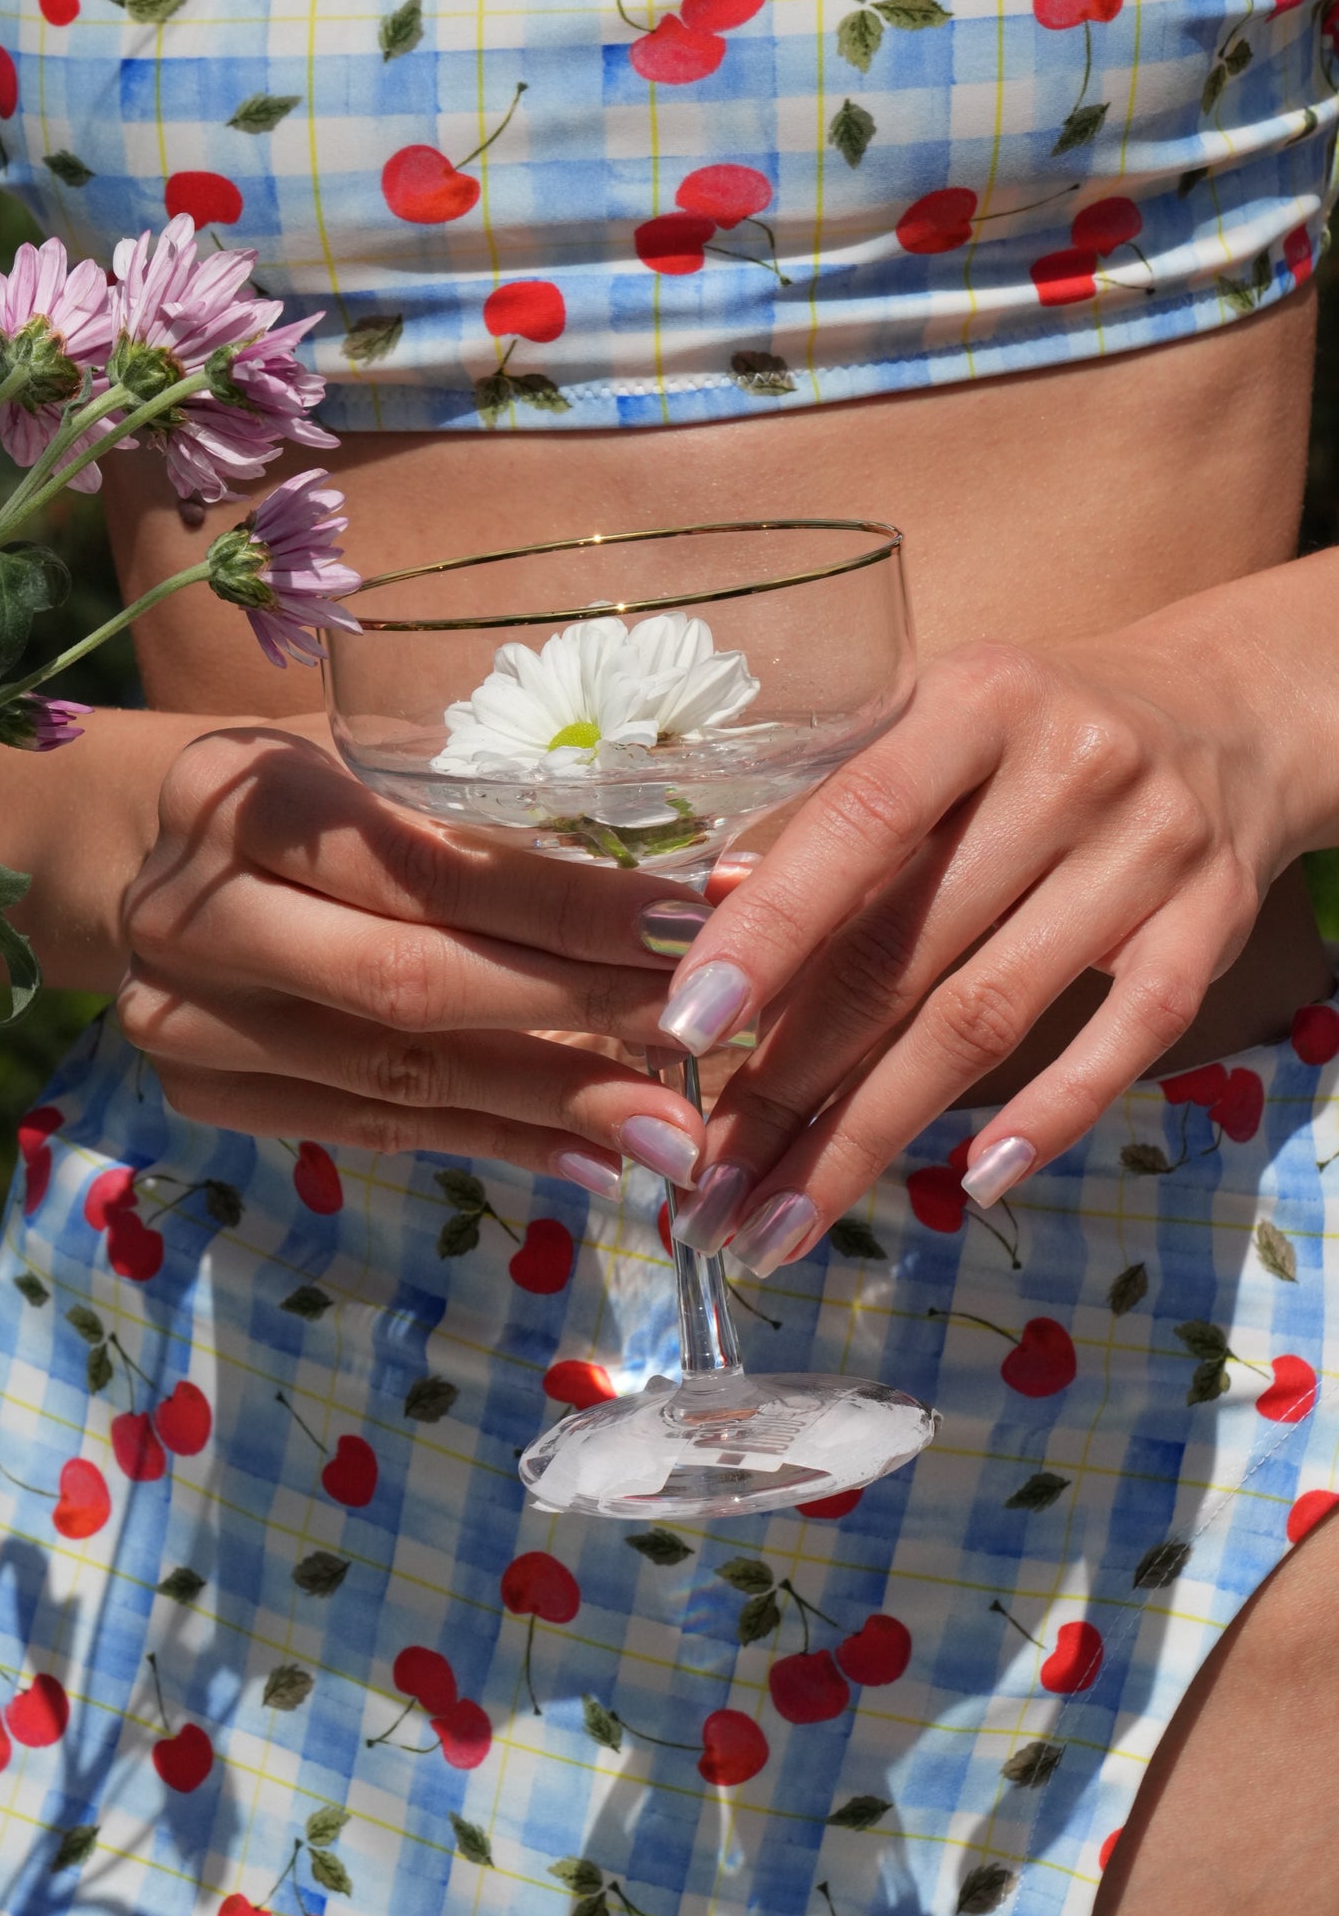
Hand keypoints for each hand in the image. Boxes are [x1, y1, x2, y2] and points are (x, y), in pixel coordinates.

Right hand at [117, 727, 707, 1186]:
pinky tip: (588, 1156)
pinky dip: (493, 1142)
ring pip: (397, 1075)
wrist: (138, 852)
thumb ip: (487, 819)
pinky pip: (372, 1129)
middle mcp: (197, 916)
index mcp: (242, 801)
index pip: (425, 868)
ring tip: (669, 1127)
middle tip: (702, 1035)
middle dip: (573, 1010)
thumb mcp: (369, 760)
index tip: (691, 924)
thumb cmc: (301, 788)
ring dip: (550, 1102)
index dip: (564, 902)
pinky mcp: (202, 1095)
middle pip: (410, 983)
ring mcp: (188, 1019)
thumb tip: (699, 883)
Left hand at [661, 627, 1291, 1270]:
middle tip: (711, 1177)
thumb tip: (706, 917)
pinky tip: (971, 1181)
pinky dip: (1045, 1118)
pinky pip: (1121, 1044)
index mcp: (978, 700)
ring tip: (786, 1215)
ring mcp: (1150, 853)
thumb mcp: (938, 725)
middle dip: (794, 1079)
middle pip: (910, 948)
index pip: (856, 823)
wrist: (1230, 718)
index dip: (767, 931)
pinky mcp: (1211, 927)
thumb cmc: (1034, 734)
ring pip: (991, 1015)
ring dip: (876, 1132)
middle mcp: (1070, 770)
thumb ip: (834, 810)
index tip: (684, 1029)